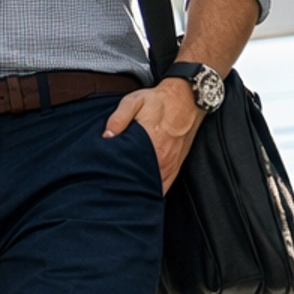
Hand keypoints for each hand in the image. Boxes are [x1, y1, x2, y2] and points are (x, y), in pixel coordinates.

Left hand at [104, 78, 203, 193]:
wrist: (187, 98)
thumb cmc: (159, 101)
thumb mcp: (135, 101)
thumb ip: (119, 118)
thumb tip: (106, 136)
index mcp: (152, 146)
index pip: (131, 172)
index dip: (117, 180)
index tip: (106, 182)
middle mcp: (163, 160)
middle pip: (142, 184)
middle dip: (126, 189)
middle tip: (111, 190)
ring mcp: (171, 165)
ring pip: (154, 188)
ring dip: (140, 191)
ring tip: (123, 194)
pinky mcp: (176, 166)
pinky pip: (165, 186)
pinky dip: (154, 191)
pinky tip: (142, 193)